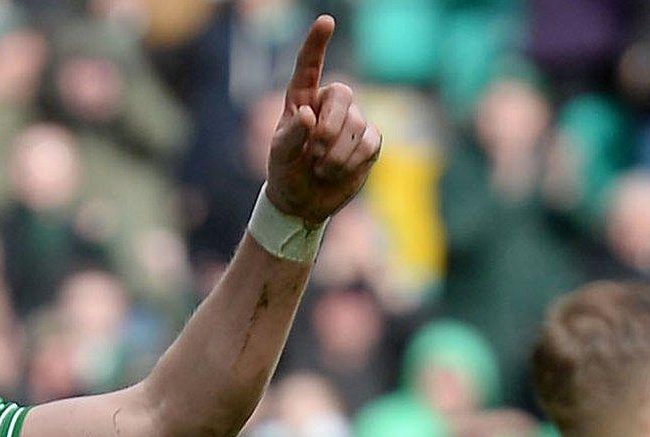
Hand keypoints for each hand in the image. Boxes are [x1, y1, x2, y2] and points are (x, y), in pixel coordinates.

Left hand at [265, 16, 381, 225]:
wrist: (304, 202)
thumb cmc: (286, 173)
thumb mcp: (279, 158)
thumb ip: (289, 136)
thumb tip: (308, 115)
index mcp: (302, 100)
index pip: (309, 67)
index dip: (316, 44)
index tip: (325, 21)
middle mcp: (329, 105)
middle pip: (343, 94)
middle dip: (328, 129)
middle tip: (312, 155)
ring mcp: (353, 121)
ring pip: (357, 125)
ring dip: (335, 155)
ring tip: (320, 168)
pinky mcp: (370, 141)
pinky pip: (369, 144)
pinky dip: (351, 163)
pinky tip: (336, 172)